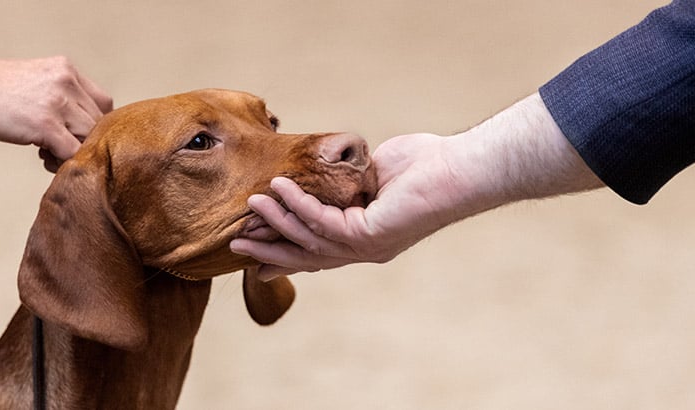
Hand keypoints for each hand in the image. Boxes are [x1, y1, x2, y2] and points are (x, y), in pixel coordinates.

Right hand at [0, 55, 112, 171]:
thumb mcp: (34, 81)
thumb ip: (57, 96)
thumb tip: (71, 129)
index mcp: (67, 70)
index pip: (102, 104)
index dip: (89, 124)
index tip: (67, 133)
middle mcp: (68, 83)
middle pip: (98, 123)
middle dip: (81, 141)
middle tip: (53, 146)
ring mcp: (59, 103)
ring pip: (90, 139)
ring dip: (73, 152)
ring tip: (46, 152)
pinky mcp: (45, 124)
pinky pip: (73, 153)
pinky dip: (63, 162)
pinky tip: (42, 157)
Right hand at [231, 132, 472, 280]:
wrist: (457, 169)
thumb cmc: (424, 164)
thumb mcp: (372, 172)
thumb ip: (344, 181)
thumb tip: (321, 174)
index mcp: (366, 237)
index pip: (318, 250)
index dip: (285, 255)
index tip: (256, 260)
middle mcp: (365, 248)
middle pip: (307, 255)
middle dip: (271, 248)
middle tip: (237, 243)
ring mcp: (367, 245)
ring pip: (310, 239)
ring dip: (278, 220)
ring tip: (251, 202)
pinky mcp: (370, 235)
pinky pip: (323, 221)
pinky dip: (299, 205)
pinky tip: (280, 188)